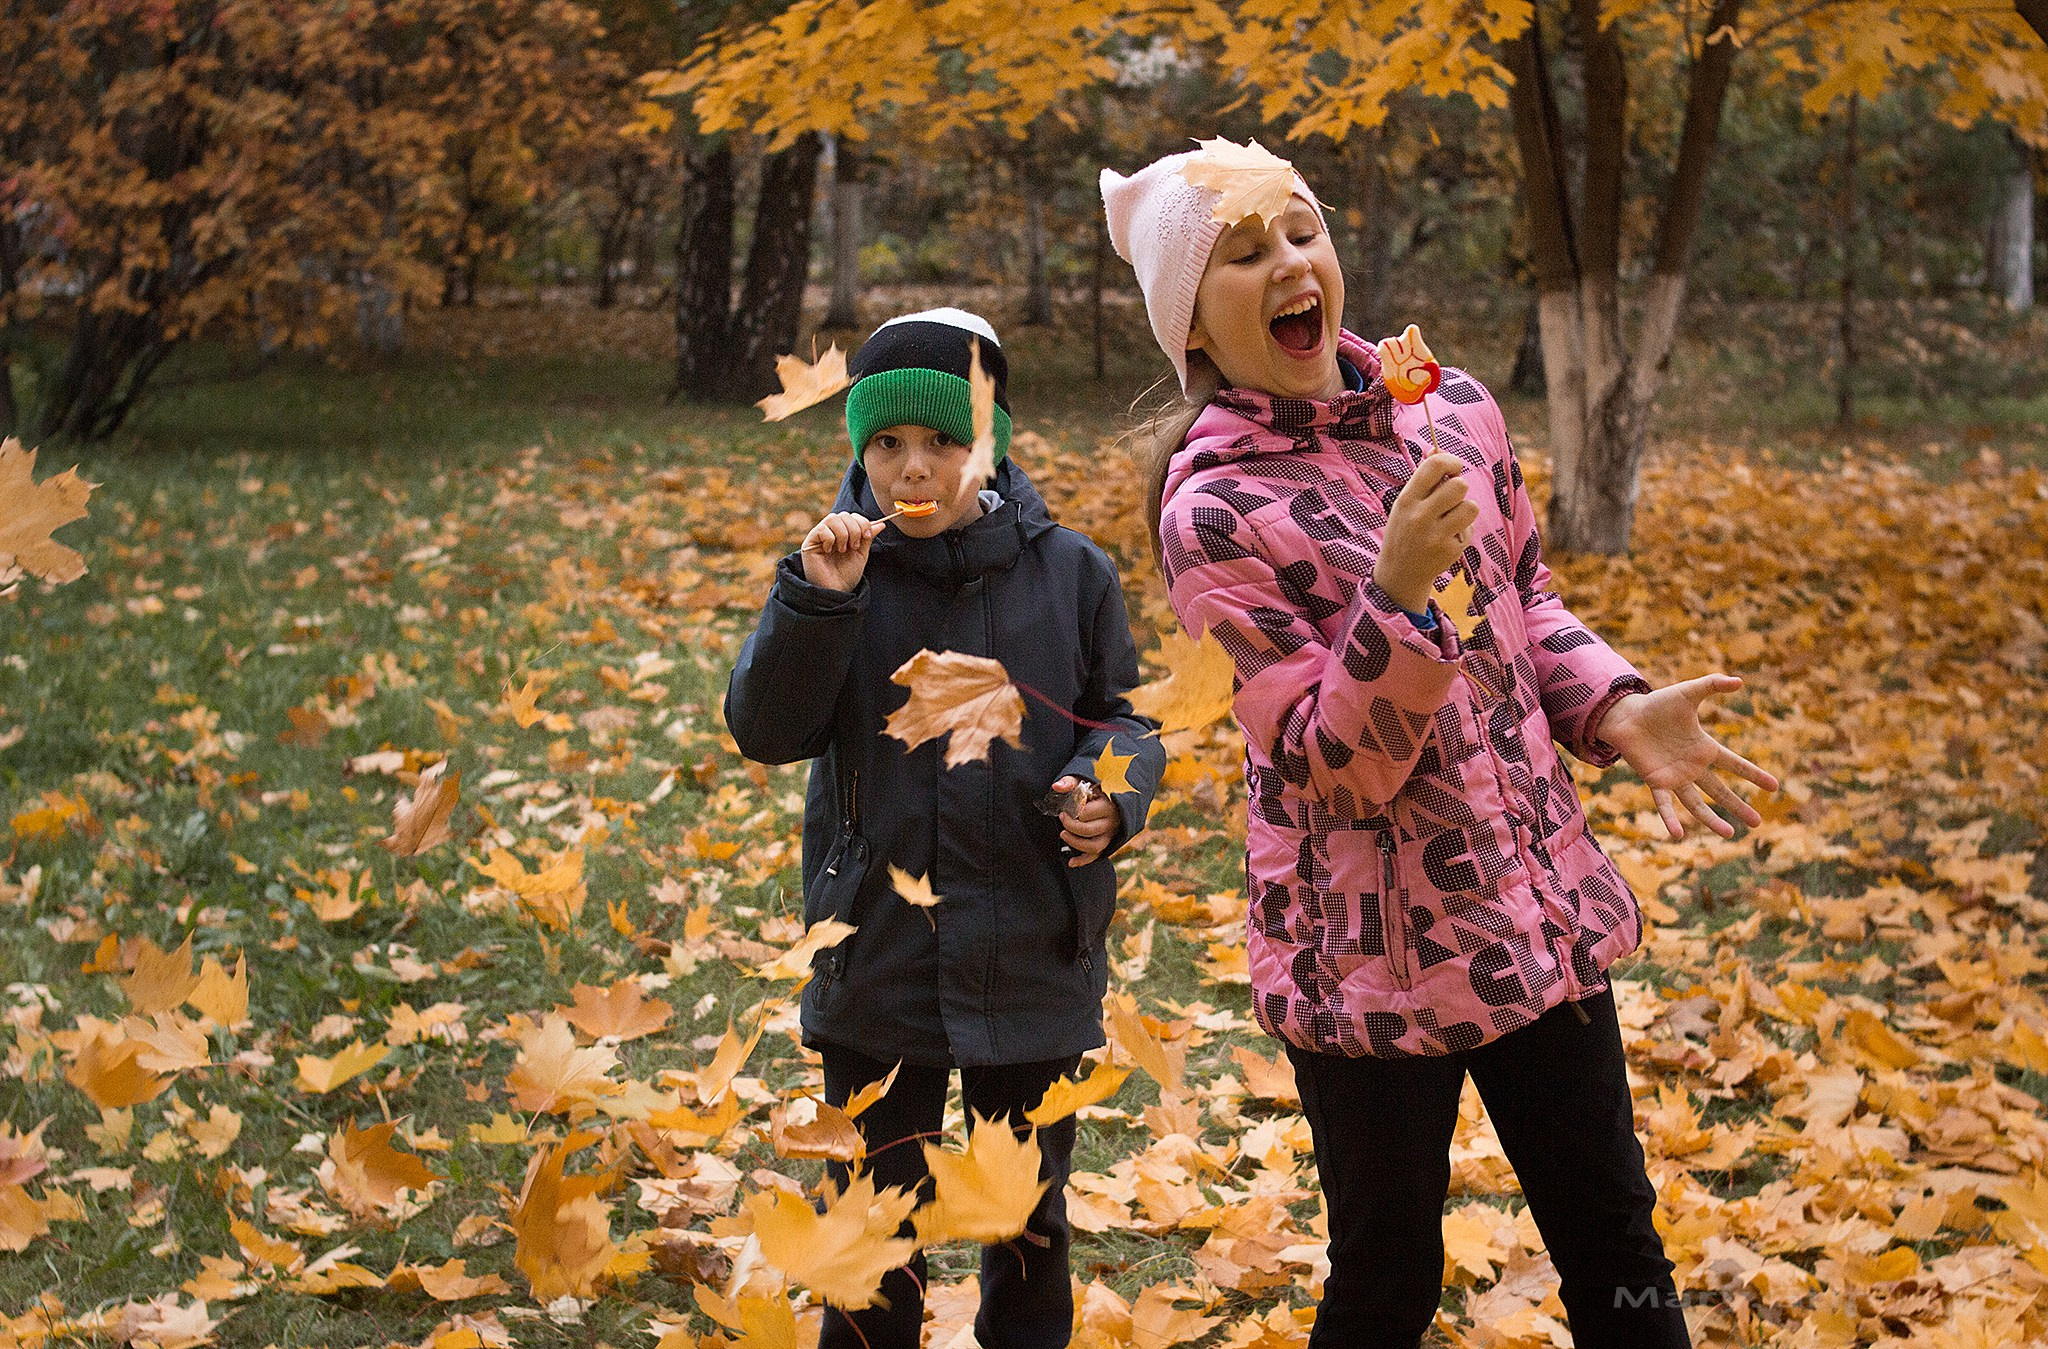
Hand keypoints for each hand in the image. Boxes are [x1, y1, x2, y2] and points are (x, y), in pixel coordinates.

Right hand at [800, 510, 880, 591]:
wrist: (836, 591)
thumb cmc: (846, 575)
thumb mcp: (861, 554)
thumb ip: (868, 538)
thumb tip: (881, 524)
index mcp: (844, 534)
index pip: (852, 516)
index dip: (862, 522)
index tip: (867, 537)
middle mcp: (831, 532)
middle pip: (844, 515)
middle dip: (854, 529)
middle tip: (854, 547)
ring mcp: (820, 536)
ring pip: (833, 518)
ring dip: (843, 534)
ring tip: (842, 550)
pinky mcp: (809, 542)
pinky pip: (821, 529)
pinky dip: (830, 539)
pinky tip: (829, 551)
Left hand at [1051, 776, 1118, 867]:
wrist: (1111, 800)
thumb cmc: (1095, 791)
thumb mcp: (1084, 782)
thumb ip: (1070, 782)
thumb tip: (1057, 787)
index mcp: (1108, 806)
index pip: (1087, 813)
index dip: (1073, 813)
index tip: (1065, 809)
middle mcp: (1112, 822)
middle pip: (1089, 830)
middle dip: (1071, 826)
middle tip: (1061, 819)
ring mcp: (1110, 835)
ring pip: (1094, 846)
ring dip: (1075, 843)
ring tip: (1063, 834)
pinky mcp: (1107, 843)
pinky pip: (1096, 856)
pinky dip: (1083, 861)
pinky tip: (1071, 862)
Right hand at [1372, 452, 1477, 612]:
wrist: (1399, 573)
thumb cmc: (1405, 530)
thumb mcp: (1405, 503)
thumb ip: (1422, 478)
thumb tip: (1435, 447)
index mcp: (1406, 500)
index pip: (1434, 465)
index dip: (1451, 461)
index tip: (1454, 468)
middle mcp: (1419, 516)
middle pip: (1459, 485)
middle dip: (1460, 488)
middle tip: (1451, 498)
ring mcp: (1435, 535)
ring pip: (1471, 507)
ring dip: (1465, 509)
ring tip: (1452, 518)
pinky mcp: (1450, 551)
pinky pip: (1470, 528)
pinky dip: (1463, 530)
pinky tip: (1448, 538)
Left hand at [1595, 675, 1779, 840]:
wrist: (1626, 715)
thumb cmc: (1658, 705)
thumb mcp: (1689, 692)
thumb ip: (1712, 685)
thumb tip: (1739, 681)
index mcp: (1704, 748)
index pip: (1734, 764)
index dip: (1753, 774)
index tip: (1774, 787)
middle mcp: (1692, 767)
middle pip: (1720, 791)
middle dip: (1738, 806)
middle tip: (1757, 823)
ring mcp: (1675, 777)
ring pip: (1696, 803)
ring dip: (1711, 820)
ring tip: (1730, 835)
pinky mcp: (1655, 782)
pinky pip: (1665, 804)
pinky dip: (1670, 819)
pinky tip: (1678, 835)